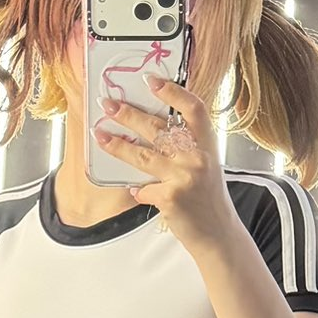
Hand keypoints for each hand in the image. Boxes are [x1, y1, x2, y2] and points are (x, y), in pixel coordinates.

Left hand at [92, 76, 240, 252]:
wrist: (217, 235)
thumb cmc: (208, 201)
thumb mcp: (205, 167)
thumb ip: (185, 149)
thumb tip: (149, 130)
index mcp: (208, 146)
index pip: (194, 109)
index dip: (173, 92)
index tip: (151, 81)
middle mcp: (198, 158)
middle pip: (158, 128)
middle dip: (129, 114)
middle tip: (108, 104)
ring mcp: (184, 177)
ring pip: (143, 155)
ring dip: (117, 145)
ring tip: (100, 135)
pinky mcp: (170, 197)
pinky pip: (143, 188)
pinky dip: (137, 190)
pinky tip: (136, 191)